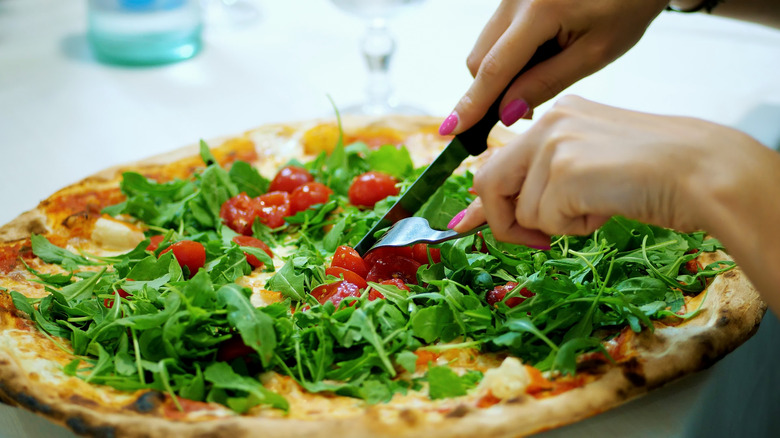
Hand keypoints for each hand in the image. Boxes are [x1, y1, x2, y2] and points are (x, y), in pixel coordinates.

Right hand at [439, 0, 667, 134]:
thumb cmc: (627, 5)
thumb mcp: (595, 53)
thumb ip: (546, 83)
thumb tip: (506, 113)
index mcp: (541, 10)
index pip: (494, 69)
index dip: (472, 105)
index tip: (452, 131)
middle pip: (479, 60)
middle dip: (492, 92)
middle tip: (526, 109)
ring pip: (485, 47)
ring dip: (502, 73)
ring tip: (544, 72)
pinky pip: (497, 34)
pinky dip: (509, 55)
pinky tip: (542, 53)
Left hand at [453, 95, 771, 244]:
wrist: (703, 172)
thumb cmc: (656, 175)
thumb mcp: (590, 166)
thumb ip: (546, 178)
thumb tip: (491, 211)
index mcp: (557, 116)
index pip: (499, 160)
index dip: (482, 201)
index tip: (465, 223)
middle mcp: (549, 122)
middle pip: (489, 183)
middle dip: (505, 223)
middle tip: (537, 241)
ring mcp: (553, 144)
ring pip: (523, 212)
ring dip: (558, 225)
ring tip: (601, 205)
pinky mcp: (564, 171)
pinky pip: (546, 222)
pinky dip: (575, 228)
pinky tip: (607, 207)